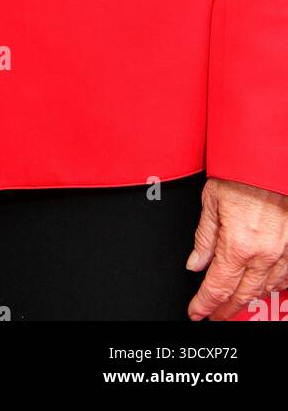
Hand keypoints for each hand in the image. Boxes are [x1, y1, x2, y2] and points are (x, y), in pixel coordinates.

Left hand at [187, 178, 287, 319]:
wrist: (269, 159)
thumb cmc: (241, 172)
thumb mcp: (211, 201)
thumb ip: (204, 237)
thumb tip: (195, 263)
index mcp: (238, 244)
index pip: (217, 287)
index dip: (204, 304)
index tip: (196, 312)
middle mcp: (263, 253)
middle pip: (242, 295)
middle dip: (225, 309)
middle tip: (213, 314)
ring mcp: (284, 251)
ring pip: (266, 288)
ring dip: (249, 299)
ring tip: (234, 302)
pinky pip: (286, 276)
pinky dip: (273, 285)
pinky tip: (263, 285)